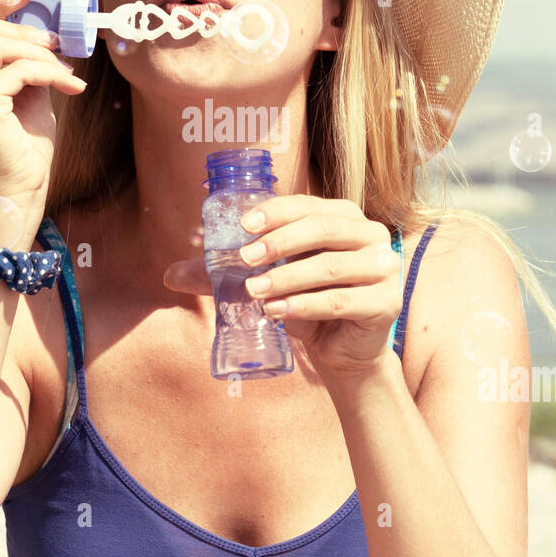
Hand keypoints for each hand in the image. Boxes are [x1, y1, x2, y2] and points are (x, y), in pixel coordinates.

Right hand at [0, 0, 87, 205]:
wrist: (19, 192)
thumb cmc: (21, 148)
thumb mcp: (21, 95)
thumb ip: (19, 63)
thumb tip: (40, 28)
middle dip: (24, 31)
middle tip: (57, 45)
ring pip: (1, 47)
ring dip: (41, 55)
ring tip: (66, 73)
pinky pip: (19, 70)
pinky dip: (49, 73)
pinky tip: (70, 87)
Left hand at [163, 195, 403, 381]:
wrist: (342, 351)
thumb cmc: (306, 305)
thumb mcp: (265, 282)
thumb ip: (224, 274)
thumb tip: (169, 274)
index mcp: (343, 216)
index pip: (307, 205)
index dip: (275, 212)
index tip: (242, 228)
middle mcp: (369, 234)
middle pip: (323, 228)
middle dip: (280, 241)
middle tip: (245, 258)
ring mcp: (384, 266)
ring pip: (330, 266)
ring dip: (287, 276)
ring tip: (254, 291)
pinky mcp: (386, 301)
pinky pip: (342, 300)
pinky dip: (305, 304)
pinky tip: (276, 312)